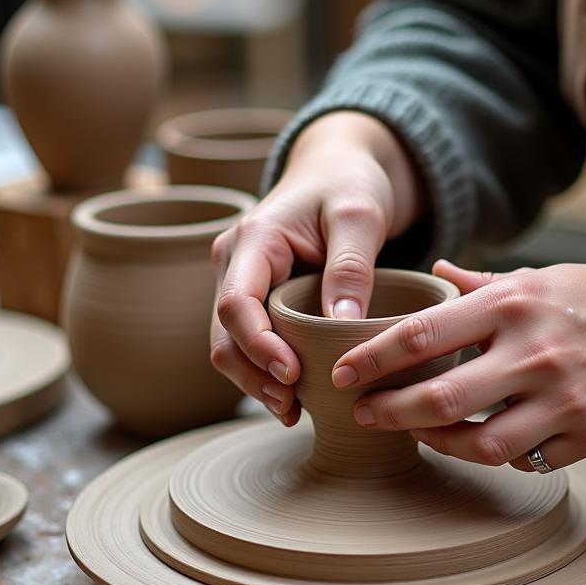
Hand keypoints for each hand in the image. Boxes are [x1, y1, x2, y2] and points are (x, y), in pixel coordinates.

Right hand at [211, 111, 426, 423]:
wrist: (339, 171)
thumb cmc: (349, 186)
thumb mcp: (361, 216)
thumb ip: (351, 266)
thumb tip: (343, 322)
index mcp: (253, 238)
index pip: (236, 302)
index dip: (258, 345)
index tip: (293, 374)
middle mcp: (235, 262)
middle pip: (224, 333)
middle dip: (253, 375)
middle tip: (292, 408)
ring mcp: (240, 281)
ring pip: (230, 345)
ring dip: (255, 382)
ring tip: (292, 412)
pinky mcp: (256, 298)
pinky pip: (249, 343)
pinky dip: (264, 373)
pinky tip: (293, 400)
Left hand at [330, 251, 585, 471]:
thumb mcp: (539, 275)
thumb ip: (480, 284)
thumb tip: (433, 272)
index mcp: (513, 303)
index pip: (421, 333)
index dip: (372, 359)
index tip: (342, 374)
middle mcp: (534, 351)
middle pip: (440, 398)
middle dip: (390, 412)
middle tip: (364, 415)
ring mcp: (565, 399)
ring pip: (481, 444)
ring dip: (441, 444)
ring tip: (421, 435)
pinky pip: (529, 461)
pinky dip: (501, 457)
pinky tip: (486, 444)